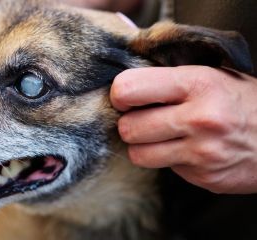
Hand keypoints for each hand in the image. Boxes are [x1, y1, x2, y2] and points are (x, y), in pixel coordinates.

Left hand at [111, 66, 256, 193]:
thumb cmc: (242, 101)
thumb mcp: (211, 76)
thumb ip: (170, 80)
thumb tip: (126, 87)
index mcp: (197, 84)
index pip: (129, 89)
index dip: (120, 95)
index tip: (126, 98)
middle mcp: (198, 119)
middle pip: (129, 127)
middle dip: (129, 123)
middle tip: (142, 119)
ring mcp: (201, 153)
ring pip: (138, 154)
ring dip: (142, 146)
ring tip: (159, 136)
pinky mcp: (203, 177)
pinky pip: (164, 169)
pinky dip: (166, 160)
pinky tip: (185, 149)